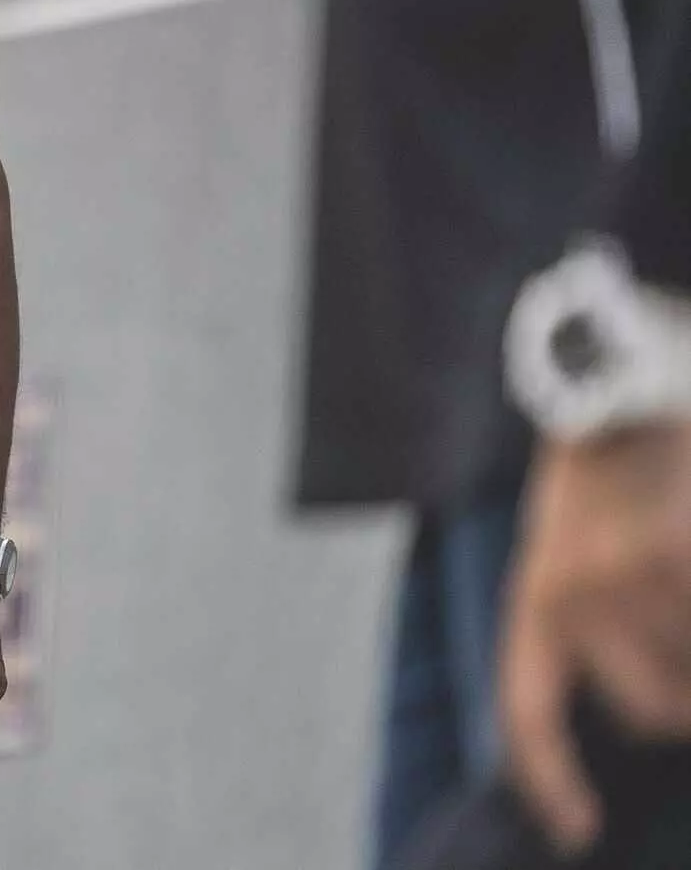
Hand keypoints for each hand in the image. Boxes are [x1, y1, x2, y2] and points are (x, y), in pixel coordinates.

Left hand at [501, 420, 690, 853]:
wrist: (618, 380)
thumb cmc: (600, 476)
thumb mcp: (564, 550)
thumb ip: (579, 625)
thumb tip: (641, 712)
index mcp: (535, 597)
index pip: (529, 714)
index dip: (552, 779)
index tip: (578, 829)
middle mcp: (578, 594)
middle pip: (652, 714)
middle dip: (682, 698)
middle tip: (678, 636)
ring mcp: (641, 577)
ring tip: (673, 576)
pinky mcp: (684, 557)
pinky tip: (680, 559)